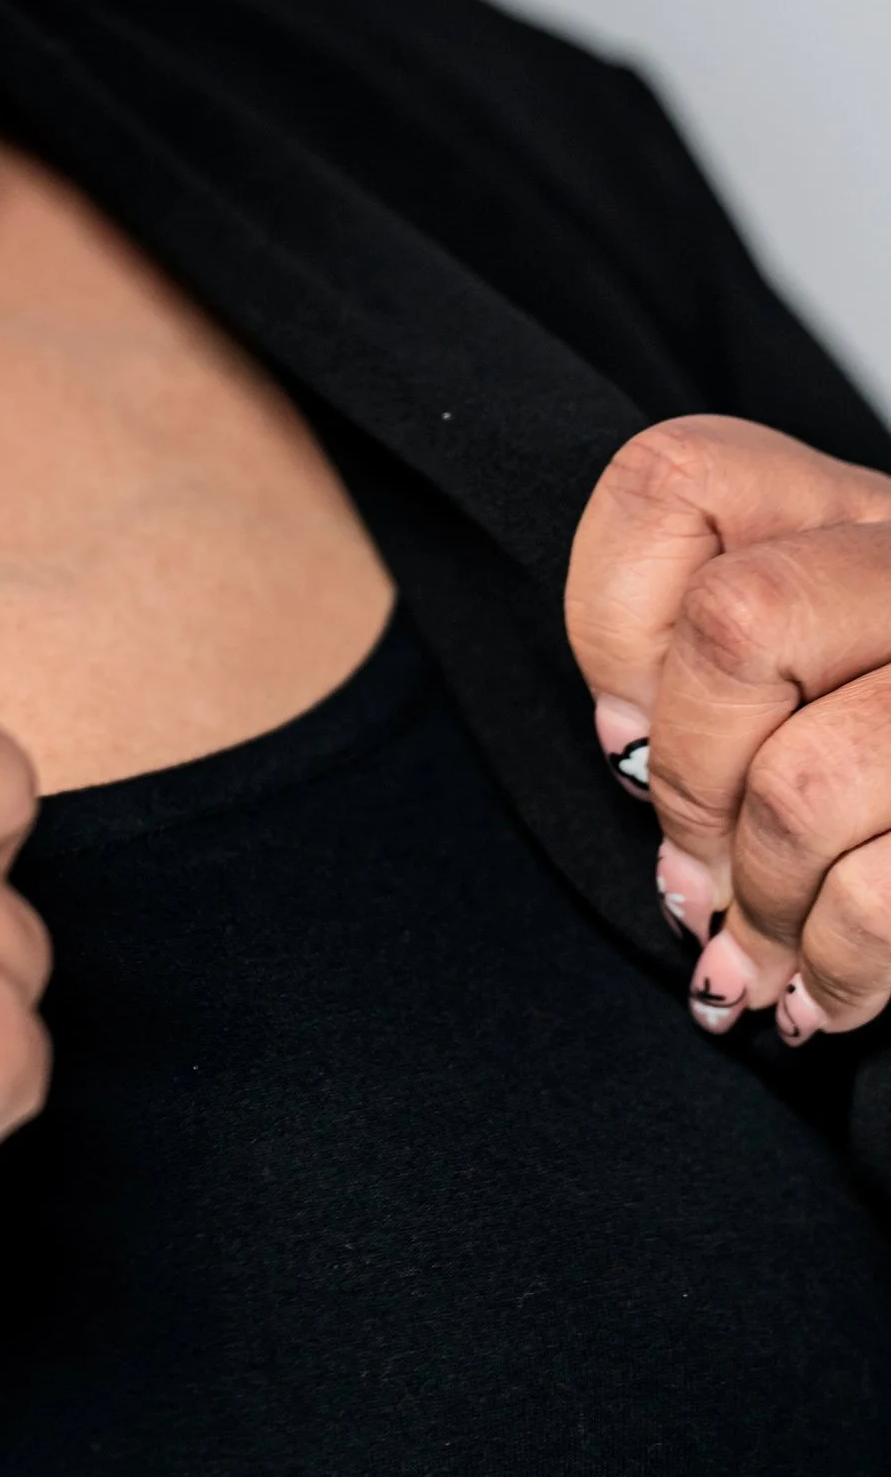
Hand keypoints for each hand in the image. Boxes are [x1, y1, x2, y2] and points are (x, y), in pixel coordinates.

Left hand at [567, 415, 890, 1042]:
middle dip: (688, 783)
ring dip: (763, 904)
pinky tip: (824, 993)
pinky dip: (835, 966)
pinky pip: (884, 894)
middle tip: (694, 874)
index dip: (613, 621)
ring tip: (756, 955)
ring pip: (804, 783)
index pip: (674, 483)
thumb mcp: (803, 669)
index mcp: (851, 510)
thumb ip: (697, 673)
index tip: (628, 725)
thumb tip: (631, 751)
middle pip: (736, 624)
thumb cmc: (880, 745)